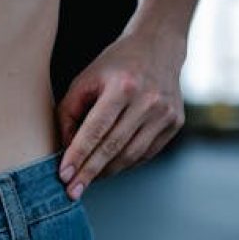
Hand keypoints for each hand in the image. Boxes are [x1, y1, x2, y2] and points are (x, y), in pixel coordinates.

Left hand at [55, 32, 186, 199]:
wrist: (157, 47)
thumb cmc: (112, 66)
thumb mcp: (84, 81)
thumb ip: (68, 113)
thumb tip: (65, 150)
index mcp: (122, 86)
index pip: (96, 130)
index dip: (78, 155)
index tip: (64, 176)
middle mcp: (148, 101)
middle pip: (113, 147)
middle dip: (90, 172)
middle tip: (72, 192)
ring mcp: (165, 113)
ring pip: (131, 155)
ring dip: (106, 172)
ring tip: (87, 181)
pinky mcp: (174, 123)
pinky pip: (145, 153)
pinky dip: (124, 164)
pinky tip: (108, 168)